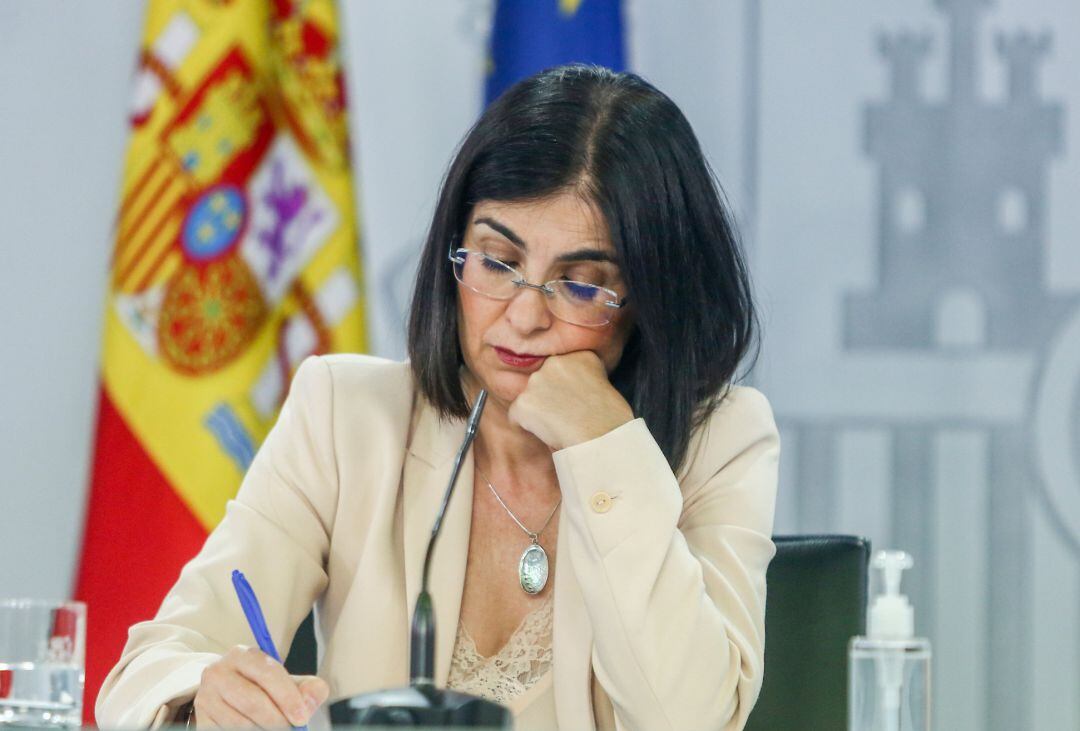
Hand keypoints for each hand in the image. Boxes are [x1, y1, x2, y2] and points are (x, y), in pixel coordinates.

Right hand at [193, 646, 328, 728]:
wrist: (231, 694)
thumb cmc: (266, 688)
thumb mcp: (288, 681)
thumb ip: (308, 688)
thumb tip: (310, 702)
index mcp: (243, 655)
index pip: (267, 674)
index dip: (288, 697)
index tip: (301, 717)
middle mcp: (218, 672)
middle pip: (253, 702)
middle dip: (277, 720)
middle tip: (289, 728)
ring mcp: (206, 697)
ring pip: (239, 722)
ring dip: (262, 730)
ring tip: (272, 727)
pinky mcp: (201, 719)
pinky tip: (255, 728)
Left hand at [507, 351, 634, 450]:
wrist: (604, 440)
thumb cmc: (611, 422)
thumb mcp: (605, 386)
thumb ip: (582, 379)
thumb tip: (565, 390)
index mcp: (579, 355)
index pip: (562, 368)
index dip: (566, 388)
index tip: (577, 402)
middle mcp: (555, 362)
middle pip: (543, 380)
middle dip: (549, 397)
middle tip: (567, 417)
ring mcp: (537, 381)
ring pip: (529, 397)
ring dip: (538, 411)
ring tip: (560, 426)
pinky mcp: (523, 402)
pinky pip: (516, 416)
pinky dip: (527, 427)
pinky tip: (547, 434)